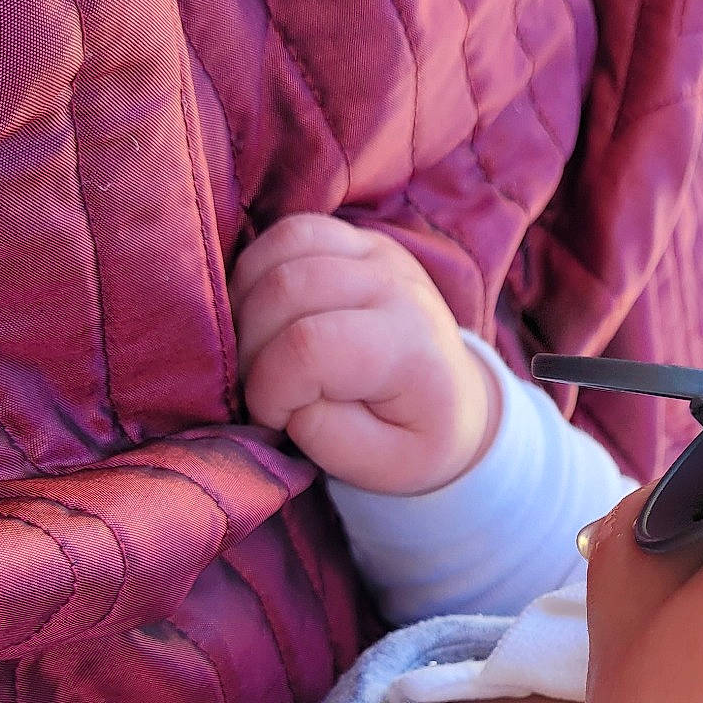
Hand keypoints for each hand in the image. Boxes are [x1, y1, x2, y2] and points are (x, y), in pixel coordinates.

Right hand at [232, 213, 501, 494]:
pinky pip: (286, 234)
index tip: (276, 420)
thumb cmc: (416, 437)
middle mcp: (396, 286)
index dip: (270, 390)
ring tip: (261, 355)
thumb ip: (327, 436)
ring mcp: (376, 254)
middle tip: (262, 391)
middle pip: (283, 291)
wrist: (456, 400)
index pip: (309, 348)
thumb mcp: (384, 467)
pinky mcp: (356, 240)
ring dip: (247, 310)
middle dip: (251, 350)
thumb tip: (283, 396)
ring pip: (278, 256)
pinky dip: (258, 273)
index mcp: (410, 346)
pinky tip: (265, 316)